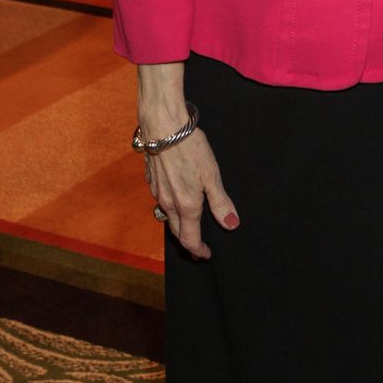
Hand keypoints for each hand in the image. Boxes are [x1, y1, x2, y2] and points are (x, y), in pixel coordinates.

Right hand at [136, 62, 238, 258]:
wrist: (163, 127)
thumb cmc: (190, 148)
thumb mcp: (212, 175)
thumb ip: (220, 202)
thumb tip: (231, 225)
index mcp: (186, 206)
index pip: (190, 239)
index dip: (199, 250)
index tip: (206, 255)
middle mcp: (168, 204)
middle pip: (177, 232)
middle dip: (188, 241)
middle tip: (199, 246)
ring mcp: (157, 192)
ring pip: (167, 217)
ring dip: (179, 225)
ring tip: (189, 224)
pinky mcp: (151, 180)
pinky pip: (161, 201)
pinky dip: (170, 207)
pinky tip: (176, 197)